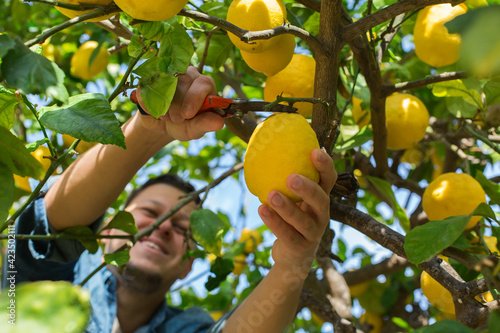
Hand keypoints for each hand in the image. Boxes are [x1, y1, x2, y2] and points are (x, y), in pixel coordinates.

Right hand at [136, 66, 224, 140]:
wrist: (162, 125)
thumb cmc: (183, 125)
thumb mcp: (194, 129)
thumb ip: (205, 124)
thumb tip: (220, 123)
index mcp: (204, 86)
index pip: (204, 83)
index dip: (195, 97)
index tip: (187, 114)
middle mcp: (189, 74)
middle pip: (184, 79)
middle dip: (178, 102)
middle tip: (176, 119)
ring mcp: (169, 72)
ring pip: (166, 79)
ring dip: (164, 101)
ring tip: (166, 117)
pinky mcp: (151, 78)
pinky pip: (147, 85)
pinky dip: (148, 101)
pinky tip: (153, 112)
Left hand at [258, 148, 336, 274]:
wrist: (293, 255)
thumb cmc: (292, 218)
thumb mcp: (294, 199)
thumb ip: (287, 178)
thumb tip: (270, 146)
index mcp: (321, 198)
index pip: (329, 180)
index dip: (325, 166)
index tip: (314, 150)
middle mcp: (322, 215)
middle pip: (321, 200)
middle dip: (308, 189)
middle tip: (291, 178)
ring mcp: (313, 233)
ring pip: (302, 220)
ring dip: (287, 207)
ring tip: (271, 195)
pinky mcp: (300, 248)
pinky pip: (287, 235)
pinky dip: (274, 222)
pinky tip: (261, 210)